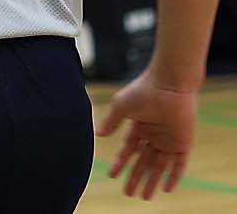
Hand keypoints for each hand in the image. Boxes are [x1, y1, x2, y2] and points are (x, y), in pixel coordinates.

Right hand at [97, 73, 198, 199]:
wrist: (169, 85)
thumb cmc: (143, 91)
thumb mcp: (121, 106)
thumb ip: (112, 121)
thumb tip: (99, 135)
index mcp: (139, 127)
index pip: (128, 149)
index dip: (120, 163)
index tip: (111, 175)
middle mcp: (153, 136)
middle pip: (143, 162)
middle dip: (134, 177)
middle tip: (128, 193)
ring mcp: (168, 141)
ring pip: (158, 166)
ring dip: (151, 181)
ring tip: (144, 196)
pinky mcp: (182, 143)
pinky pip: (178, 164)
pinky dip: (173, 176)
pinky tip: (165, 189)